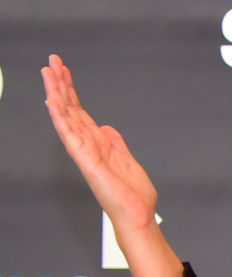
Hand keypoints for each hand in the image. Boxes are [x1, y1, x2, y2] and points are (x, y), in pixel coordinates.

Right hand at [42, 55, 182, 276]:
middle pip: (69, 108)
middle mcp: (88, 145)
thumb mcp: (127, 160)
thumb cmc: (134, 196)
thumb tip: (106, 128)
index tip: (64, 71)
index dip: (71, 91)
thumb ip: (115, 142)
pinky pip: (68, 134)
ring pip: (65, 116)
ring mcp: (84, 151)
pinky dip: (59, 116)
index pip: (80, 112)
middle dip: (60, 84)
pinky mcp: (85, 159)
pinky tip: (51, 99)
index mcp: (98, 144)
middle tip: (52, 61)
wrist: (138, 215)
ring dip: (56, 92)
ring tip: (48, 70)